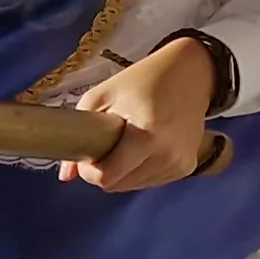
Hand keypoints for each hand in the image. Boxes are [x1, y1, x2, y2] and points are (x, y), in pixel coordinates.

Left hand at [66, 36, 220, 191]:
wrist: (193, 73)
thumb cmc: (145, 79)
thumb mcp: (102, 95)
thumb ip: (78, 133)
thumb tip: (66, 176)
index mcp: (147, 136)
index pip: (107, 177)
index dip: (90, 170)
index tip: (89, 153)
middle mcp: (168, 155)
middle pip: (118, 185)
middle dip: (105, 170)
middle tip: (106, 144)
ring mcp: (180, 163)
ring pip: (134, 186)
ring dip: (124, 171)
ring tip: (128, 143)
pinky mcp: (188, 167)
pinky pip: (151, 181)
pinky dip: (141, 170)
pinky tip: (144, 148)